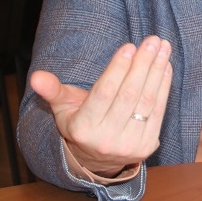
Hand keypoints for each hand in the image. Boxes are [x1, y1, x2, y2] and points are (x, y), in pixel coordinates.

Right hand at [30, 36, 172, 176]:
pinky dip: (163, 87)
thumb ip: (52, 90)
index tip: (130, 46)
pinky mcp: (146, 146)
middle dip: (143, 64)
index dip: (118, 68)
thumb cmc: (80, 122)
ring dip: (156, 71)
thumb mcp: (62, 107)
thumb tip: (36, 76)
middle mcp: (105, 139)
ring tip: (163, 48)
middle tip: (153, 41)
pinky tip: (165, 67)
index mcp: (82, 128)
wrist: (97, 159)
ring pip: (146, 102)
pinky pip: (157, 112)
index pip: (104, 93)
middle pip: (128, 95)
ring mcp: (128, 145)